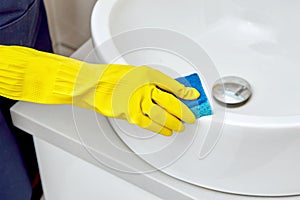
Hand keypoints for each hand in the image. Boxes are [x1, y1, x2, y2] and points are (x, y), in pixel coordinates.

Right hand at [78, 64, 199, 135]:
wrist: (94, 86)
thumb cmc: (113, 77)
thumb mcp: (137, 73)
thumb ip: (154, 82)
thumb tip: (169, 89)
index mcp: (147, 75)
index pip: (172, 85)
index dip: (185, 92)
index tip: (194, 96)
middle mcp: (144, 89)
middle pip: (171, 103)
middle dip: (184, 112)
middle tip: (192, 117)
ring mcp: (137, 104)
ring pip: (163, 116)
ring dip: (175, 123)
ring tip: (182, 126)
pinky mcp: (130, 116)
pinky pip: (150, 125)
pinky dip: (161, 129)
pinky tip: (168, 131)